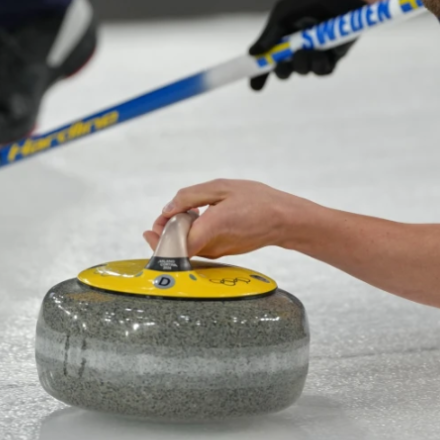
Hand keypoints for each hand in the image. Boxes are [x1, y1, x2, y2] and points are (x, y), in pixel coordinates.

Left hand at [144, 179, 310, 257]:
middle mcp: (212, 246)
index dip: (159, 238)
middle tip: (164, 218)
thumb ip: (190, 197)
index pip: (174, 246)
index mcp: (210, 228)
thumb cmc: (258, 201)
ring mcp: (217, 252)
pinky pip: (198, 247)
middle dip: (165, 234)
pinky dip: (192, 235)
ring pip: (187, 249)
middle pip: (177, 250)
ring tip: (185, 213)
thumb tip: (167, 209)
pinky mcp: (222, 252)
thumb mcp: (222, 187)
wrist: (284, 220)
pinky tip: (199, 218)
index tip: (155, 225)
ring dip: (179, 233)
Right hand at [248, 0, 365, 90]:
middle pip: (285, 71)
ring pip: (304, 71)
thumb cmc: (308, 2)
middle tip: (282, 64)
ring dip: (302, 64)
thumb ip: (268, 36)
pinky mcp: (334, 56)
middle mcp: (298, 48)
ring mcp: (316, 53)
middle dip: (282, 72)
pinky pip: (323, 71)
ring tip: (306, 49)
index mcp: (283, 38)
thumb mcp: (281, 16)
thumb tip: (253, 54)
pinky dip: (319, 65)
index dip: (260, 75)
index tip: (255, 86)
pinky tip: (321, 52)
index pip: (268, 60)